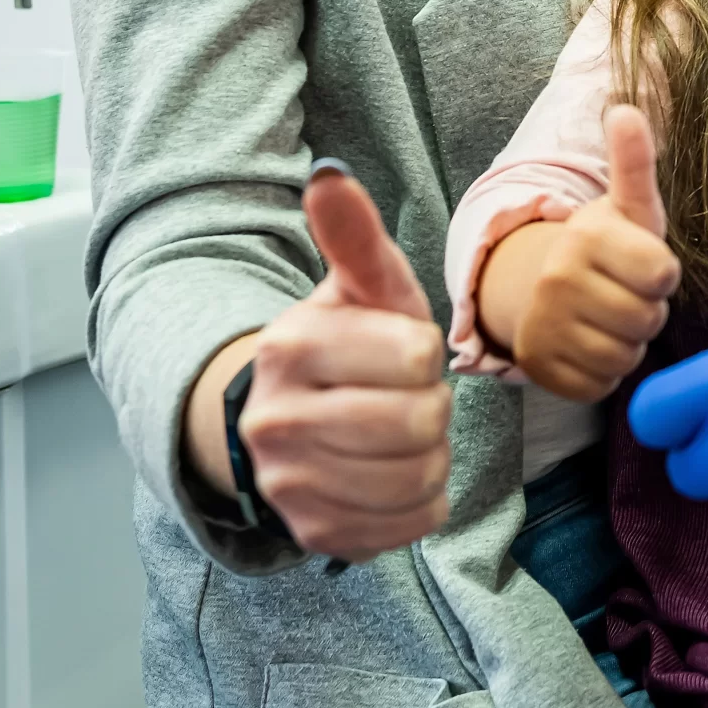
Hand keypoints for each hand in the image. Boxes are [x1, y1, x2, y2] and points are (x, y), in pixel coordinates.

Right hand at [236, 161, 454, 561]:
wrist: (286, 420)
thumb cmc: (349, 343)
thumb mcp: (359, 288)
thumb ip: (353, 236)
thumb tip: (329, 174)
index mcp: (292, 346)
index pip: (416, 356)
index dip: (425, 354)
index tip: (401, 352)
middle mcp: (276, 421)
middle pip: (420, 424)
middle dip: (431, 408)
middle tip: (405, 397)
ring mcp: (289, 485)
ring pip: (419, 478)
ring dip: (431, 456)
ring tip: (401, 434)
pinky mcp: (313, 533)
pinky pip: (411, 524)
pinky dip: (422, 500)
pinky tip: (395, 474)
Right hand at [498, 105, 680, 401]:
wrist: (541, 283)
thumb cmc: (608, 245)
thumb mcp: (628, 205)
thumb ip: (634, 163)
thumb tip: (626, 109)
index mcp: (585, 236)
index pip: (663, 274)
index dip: (662, 273)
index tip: (645, 263)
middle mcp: (555, 280)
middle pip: (647, 320)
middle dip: (647, 310)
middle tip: (624, 292)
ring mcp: (542, 327)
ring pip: (625, 357)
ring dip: (628, 343)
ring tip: (608, 316)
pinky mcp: (538, 368)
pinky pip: (600, 385)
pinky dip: (603, 371)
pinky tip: (590, 344)